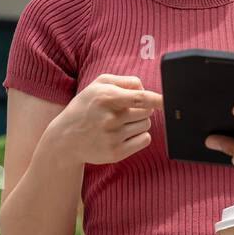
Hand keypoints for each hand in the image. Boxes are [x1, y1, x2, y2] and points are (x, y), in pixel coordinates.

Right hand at [47, 74, 161, 165]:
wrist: (65, 138)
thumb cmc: (85, 107)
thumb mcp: (98, 85)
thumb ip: (124, 81)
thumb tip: (146, 88)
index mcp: (106, 98)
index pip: (139, 97)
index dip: (157, 99)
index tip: (168, 100)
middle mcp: (110, 118)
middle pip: (147, 111)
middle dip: (142, 109)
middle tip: (126, 110)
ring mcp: (113, 137)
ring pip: (146, 125)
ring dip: (139, 122)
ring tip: (119, 123)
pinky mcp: (116, 153)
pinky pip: (145, 140)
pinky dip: (140, 136)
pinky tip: (123, 135)